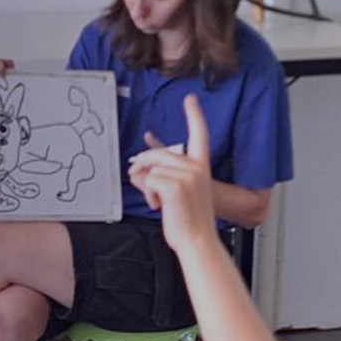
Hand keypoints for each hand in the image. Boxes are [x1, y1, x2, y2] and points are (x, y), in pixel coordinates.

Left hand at [128, 93, 216, 252]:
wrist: (198, 240)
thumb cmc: (189, 220)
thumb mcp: (180, 192)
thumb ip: (165, 175)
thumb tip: (140, 169)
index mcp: (200, 166)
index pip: (199, 135)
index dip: (194, 115)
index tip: (190, 100)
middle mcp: (196, 167)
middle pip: (157, 154)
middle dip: (141, 167)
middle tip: (139, 181)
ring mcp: (187, 175)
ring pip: (150, 168)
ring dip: (144, 185)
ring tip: (156, 200)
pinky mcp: (175, 186)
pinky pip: (148, 180)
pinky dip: (147, 194)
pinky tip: (158, 205)